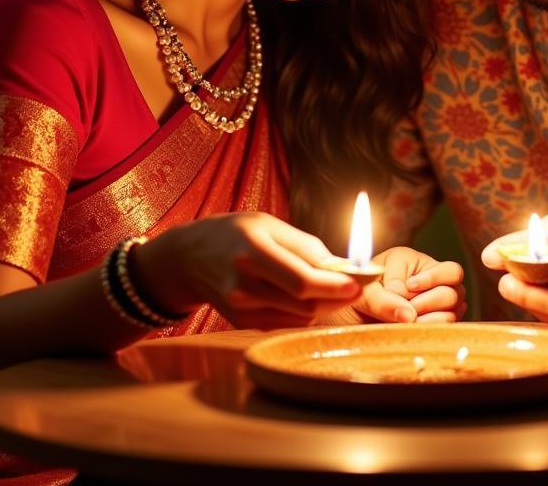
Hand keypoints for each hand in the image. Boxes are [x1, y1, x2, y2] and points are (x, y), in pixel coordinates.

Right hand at [137, 212, 360, 329]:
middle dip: (337, 297)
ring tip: (334, 287)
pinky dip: (303, 311)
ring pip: (298, 316)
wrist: (188, 257)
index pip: (301, 281)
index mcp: (252, 251)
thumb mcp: (270, 225)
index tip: (360, 284)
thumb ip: (307, 247)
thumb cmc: (234, 232)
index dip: (334, 287)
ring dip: (323, 304)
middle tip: (359, 287)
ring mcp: (239, 308)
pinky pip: (285, 322)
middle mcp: (243, 284)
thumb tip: (344, 267)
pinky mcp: (240, 322)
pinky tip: (307, 296)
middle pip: (303, 303)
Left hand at [335, 247, 465, 324]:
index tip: (407, 288)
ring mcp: (436, 302)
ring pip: (454, 310)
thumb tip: (409, 316)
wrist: (349, 319)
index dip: (430, 281)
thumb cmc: (358, 297)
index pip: (447, 270)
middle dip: (428, 302)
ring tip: (405, 321)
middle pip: (454, 290)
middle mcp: (430, 278)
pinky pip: (447, 328)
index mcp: (413, 261)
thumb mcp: (364, 293)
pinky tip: (412, 329)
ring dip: (429, 319)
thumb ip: (384, 301)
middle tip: (407, 309)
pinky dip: (430, 331)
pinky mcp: (435, 322)